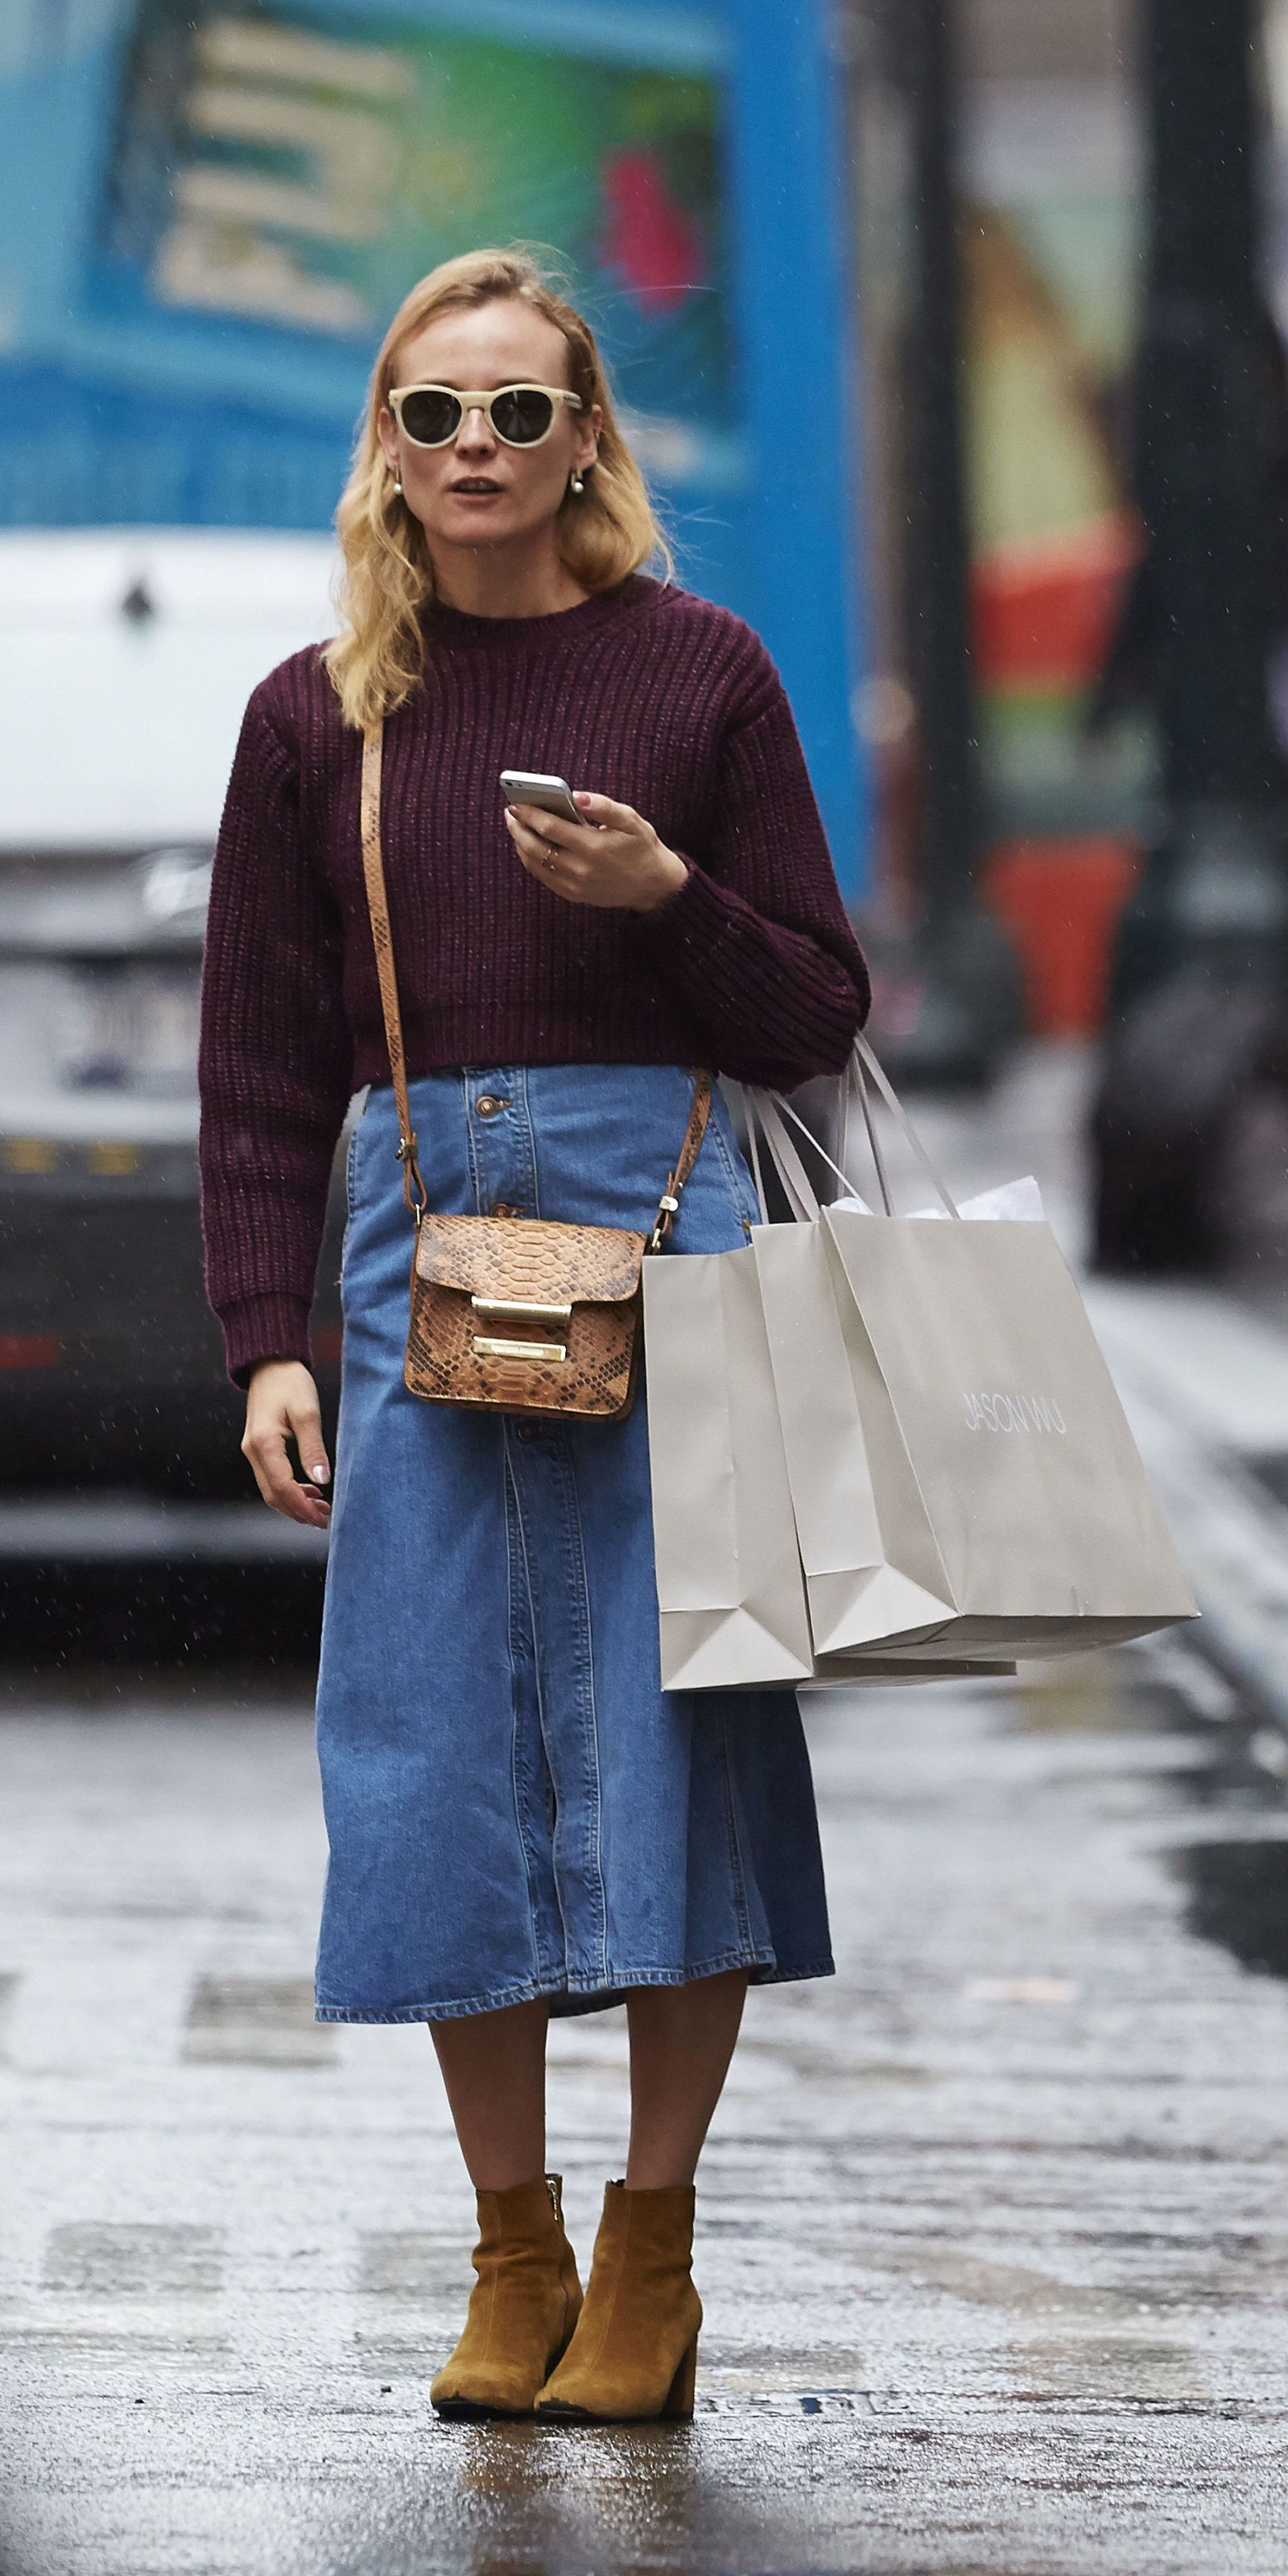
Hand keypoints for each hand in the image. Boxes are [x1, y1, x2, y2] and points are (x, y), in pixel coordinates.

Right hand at [242, 1360, 331, 1526]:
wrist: (270, 1363)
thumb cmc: (289, 1382)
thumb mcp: (307, 1413)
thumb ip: (313, 1448)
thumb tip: (321, 1480)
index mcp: (263, 1443)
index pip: (282, 1486)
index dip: (302, 1506)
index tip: (321, 1518)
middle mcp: (252, 1450)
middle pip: (272, 1494)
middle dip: (297, 1511)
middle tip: (323, 1520)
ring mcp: (252, 1449)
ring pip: (270, 1488)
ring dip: (293, 1502)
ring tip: (320, 1508)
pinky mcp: (258, 1446)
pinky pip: (270, 1476)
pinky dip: (288, 1489)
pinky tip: (308, 1490)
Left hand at [504, 792, 688, 912]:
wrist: (654, 885)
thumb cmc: (642, 846)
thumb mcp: (631, 820)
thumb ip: (603, 806)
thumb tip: (577, 796)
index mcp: (593, 847)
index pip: (550, 827)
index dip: (530, 814)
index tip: (517, 802)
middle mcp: (580, 869)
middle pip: (536, 847)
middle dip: (519, 828)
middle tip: (510, 812)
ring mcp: (575, 886)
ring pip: (536, 864)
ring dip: (521, 844)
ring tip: (516, 827)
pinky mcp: (573, 895)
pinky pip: (544, 877)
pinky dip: (531, 861)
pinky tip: (528, 846)